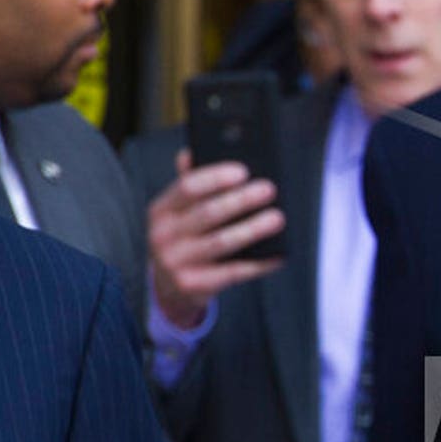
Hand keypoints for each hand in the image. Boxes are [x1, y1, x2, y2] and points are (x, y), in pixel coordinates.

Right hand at [149, 150, 285, 329]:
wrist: (170, 288)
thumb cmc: (184, 240)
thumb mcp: (178, 214)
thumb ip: (190, 187)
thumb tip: (192, 153)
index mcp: (161, 210)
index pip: (187, 187)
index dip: (215, 177)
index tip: (243, 171)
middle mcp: (164, 235)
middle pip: (208, 213)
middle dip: (241, 200)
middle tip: (269, 190)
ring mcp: (176, 262)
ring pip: (222, 242)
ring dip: (253, 229)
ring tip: (278, 218)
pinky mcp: (193, 285)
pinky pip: (233, 272)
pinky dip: (259, 263)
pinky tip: (278, 255)